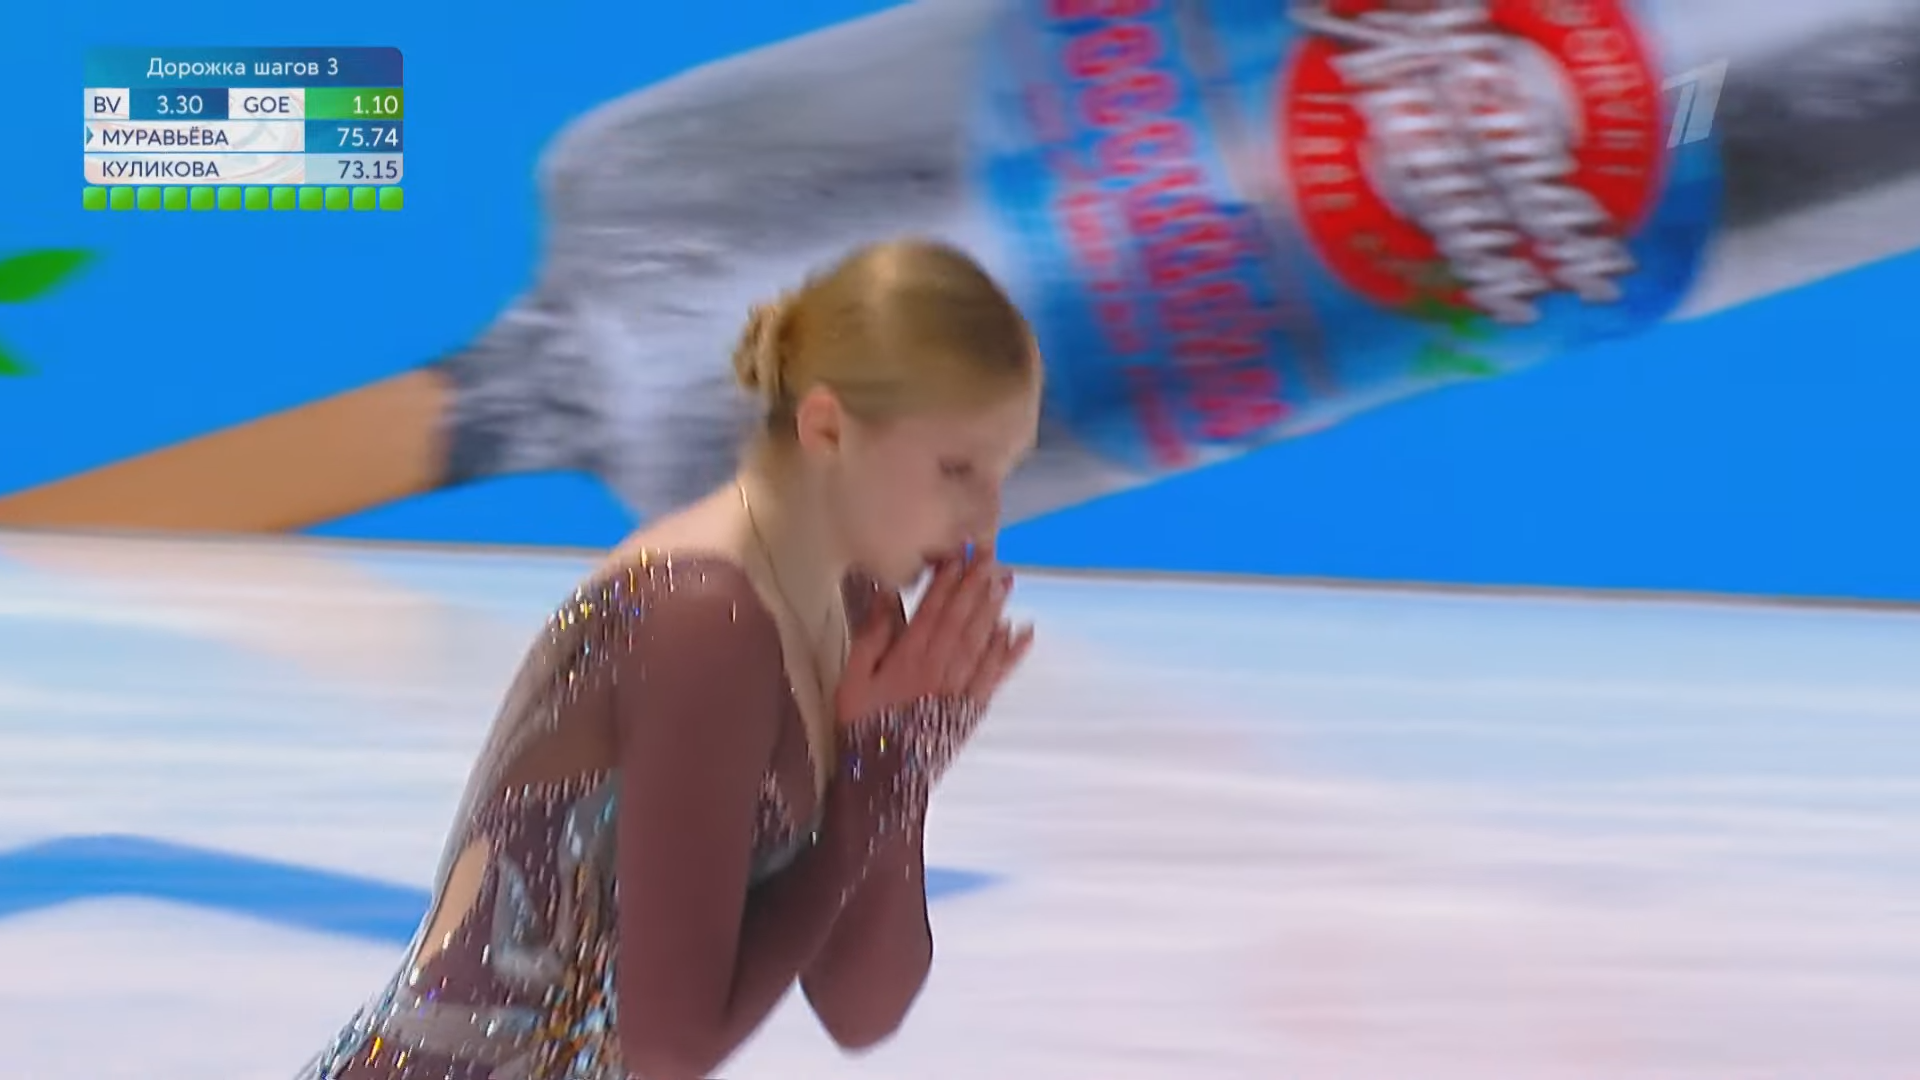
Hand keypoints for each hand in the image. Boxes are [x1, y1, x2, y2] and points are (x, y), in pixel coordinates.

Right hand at [836, 552, 1028, 724]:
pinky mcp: (971, 707)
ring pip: (981, 641)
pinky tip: (1021, 632)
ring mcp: (958, 688)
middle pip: (961, 619)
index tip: (960, 555)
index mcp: (908, 658)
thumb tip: (886, 595)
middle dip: (976, 585)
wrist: (882, 776)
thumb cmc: (861, 724)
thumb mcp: (852, 678)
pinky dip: (1009, 653)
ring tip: (1006, 581)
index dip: (948, 581)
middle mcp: (938, 668)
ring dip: (994, 609)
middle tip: (991, 556)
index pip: (932, 610)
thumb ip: (872, 636)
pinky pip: (994, 675)